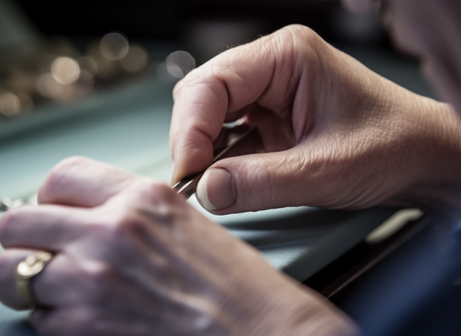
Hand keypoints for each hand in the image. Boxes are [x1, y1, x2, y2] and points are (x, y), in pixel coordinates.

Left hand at [0, 157, 354, 335]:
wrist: (261, 334)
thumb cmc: (235, 288)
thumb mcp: (183, 222)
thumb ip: (128, 210)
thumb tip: (80, 213)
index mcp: (141, 199)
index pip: (59, 176)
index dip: (48, 197)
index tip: (51, 212)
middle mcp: (111, 233)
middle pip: (17, 222)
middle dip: (24, 239)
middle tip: (40, 251)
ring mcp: (92, 282)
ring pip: (9, 273)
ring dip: (24, 282)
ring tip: (51, 288)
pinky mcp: (82, 329)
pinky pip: (36, 318)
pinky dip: (50, 320)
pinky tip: (80, 317)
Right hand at [170, 24, 460, 213]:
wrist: (424, 159)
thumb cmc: (394, 146)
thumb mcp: (326, 170)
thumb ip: (262, 183)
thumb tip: (207, 191)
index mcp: (286, 57)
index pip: (212, 83)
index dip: (191, 129)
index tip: (189, 172)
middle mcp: (271, 68)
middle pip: (201, 96)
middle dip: (192, 140)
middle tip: (194, 182)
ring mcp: (267, 93)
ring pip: (207, 116)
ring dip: (202, 152)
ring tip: (210, 183)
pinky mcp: (267, 119)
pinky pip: (225, 135)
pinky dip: (218, 160)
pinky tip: (226, 178)